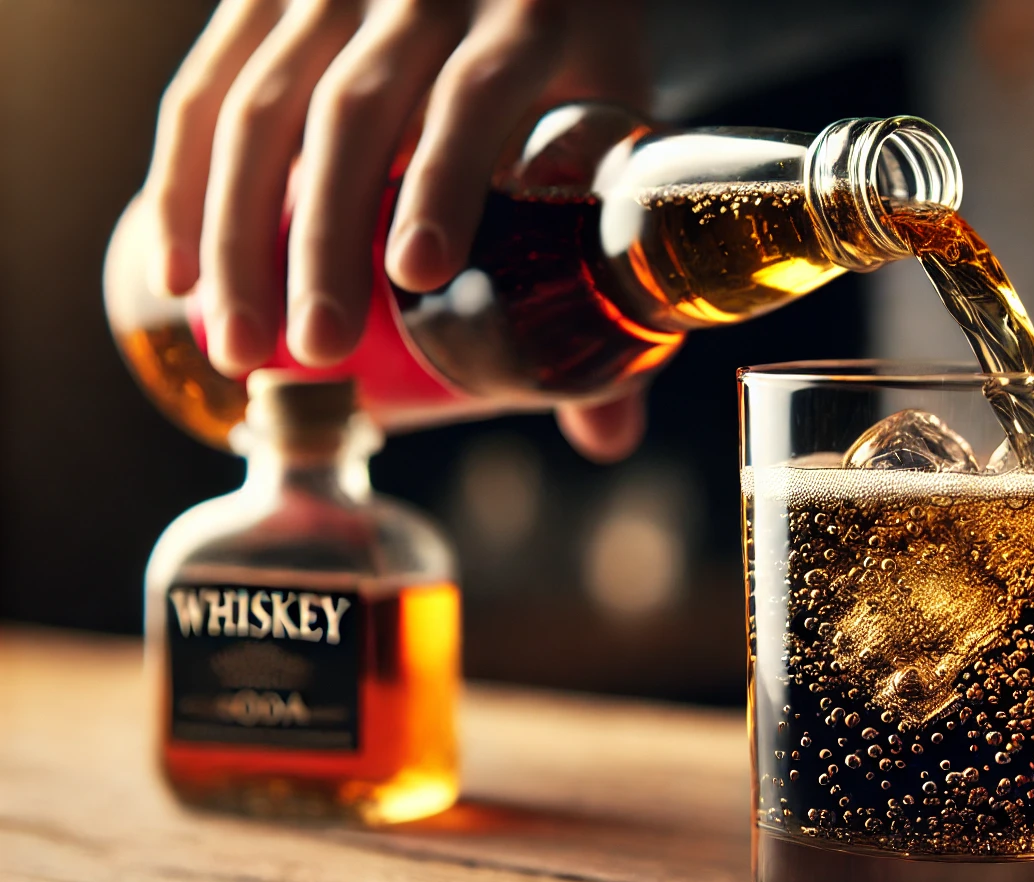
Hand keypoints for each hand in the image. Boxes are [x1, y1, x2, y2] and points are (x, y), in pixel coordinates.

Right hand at [141, 0, 647, 461]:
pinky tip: (177, 271)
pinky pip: (206, 87)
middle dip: (323, 239)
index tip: (418, 275)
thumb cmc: (569, 54)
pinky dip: (182, 180)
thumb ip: (608, 268)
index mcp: (528, 17)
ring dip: (238, 230)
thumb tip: (607, 439)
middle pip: (356, 111)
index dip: (445, 181)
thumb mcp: (608, 122)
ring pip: (265, 105)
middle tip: (317, 352)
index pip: (477, 94)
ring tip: (241, 345)